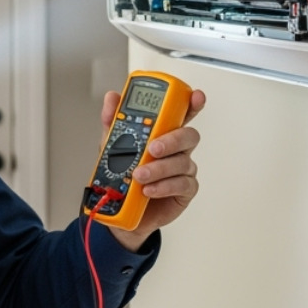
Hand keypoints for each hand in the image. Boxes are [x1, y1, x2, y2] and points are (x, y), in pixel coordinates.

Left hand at [98, 87, 204, 251]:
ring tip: (140, 175)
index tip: (195, 96)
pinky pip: (182, 185)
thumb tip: (112, 98)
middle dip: (171, 140)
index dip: (192, 103)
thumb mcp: (112, 146)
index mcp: (163, 133)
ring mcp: (182, 170)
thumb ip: (113, 121)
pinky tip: (149, 189)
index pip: (182, 114)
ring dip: (160, 168)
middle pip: (188, 136)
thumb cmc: (123, 175)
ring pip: (183, 162)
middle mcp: (176, 149)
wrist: (120, 211)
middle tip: (152, 148)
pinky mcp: (184, 191)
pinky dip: (164, 186)